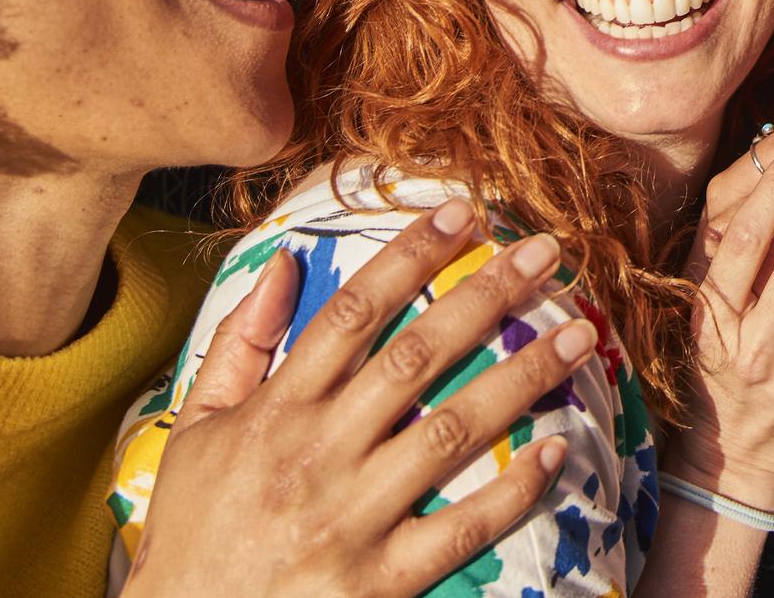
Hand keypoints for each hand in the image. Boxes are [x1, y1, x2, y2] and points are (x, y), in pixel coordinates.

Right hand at [120, 201, 598, 597]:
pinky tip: (557, 450)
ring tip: (581, 335)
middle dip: (487, 296)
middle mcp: (318, 454)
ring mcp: (353, 519)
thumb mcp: (196, 429)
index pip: (352, 313)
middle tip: (548, 253)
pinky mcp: (381, 581)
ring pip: (452, 431)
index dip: (409, 256)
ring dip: (523, 378)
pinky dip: (512, 491)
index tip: (463, 212)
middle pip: (415, 357)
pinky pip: (460, 530)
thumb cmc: (193, 528)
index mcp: (276, 412)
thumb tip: (285, 263)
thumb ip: (239, 344)